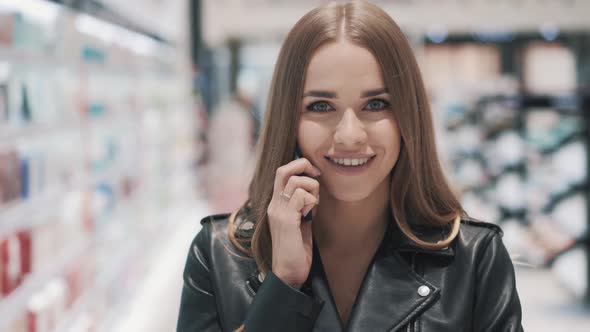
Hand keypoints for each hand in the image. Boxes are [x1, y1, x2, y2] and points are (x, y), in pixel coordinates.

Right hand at [267, 158, 320, 288]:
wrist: (288, 273)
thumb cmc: (296, 250)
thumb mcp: (300, 222)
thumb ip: (303, 206)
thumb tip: (314, 190)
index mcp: (276, 205)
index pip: (282, 173)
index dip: (299, 167)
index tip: (314, 174)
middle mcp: (274, 205)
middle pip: (283, 170)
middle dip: (303, 165)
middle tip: (317, 174)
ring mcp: (278, 212)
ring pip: (296, 181)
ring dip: (312, 188)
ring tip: (315, 205)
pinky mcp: (286, 220)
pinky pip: (302, 197)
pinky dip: (313, 201)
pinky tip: (312, 215)